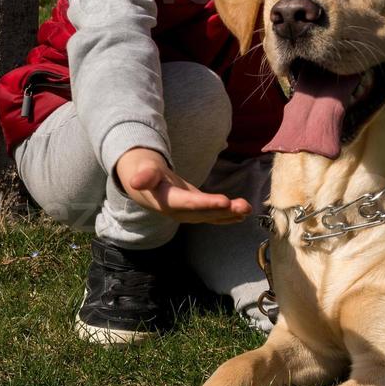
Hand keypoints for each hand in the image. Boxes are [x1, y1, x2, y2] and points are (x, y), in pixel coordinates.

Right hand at [114, 148, 251, 223]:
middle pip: (203, 213)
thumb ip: (144, 176)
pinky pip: (212, 216)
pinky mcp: (195, 211)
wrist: (144, 185)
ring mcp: (188, 214)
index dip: (206, 204)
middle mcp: (179, 211)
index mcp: (167, 200)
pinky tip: (242, 214)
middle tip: (244, 206)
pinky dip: (228, 216)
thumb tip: (136, 182)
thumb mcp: (143, 170)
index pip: (189, 203)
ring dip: (230, 214)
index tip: (224, 201)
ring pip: (211, 216)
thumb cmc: (145, 171)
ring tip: (248, 209)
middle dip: (224, 210)